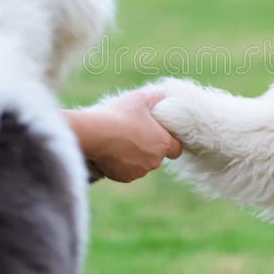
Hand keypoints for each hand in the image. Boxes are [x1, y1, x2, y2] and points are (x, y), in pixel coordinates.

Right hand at [65, 91, 181, 182]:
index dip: (171, 143)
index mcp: (162, 143)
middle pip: (157, 156)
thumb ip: (155, 98)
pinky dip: (122, 165)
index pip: (177, 149)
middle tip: (135, 134)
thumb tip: (162, 95)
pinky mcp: (125, 178)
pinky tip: (113, 152)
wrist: (96, 134)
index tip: (161, 136)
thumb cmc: (121, 115)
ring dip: (136, 156)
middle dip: (149, 147)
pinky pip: (127, 172)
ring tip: (122, 142)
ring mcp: (139, 171)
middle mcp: (154, 161)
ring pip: (142, 164)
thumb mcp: (140, 99)